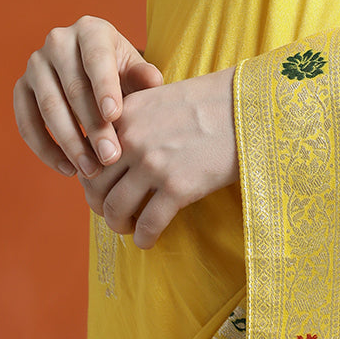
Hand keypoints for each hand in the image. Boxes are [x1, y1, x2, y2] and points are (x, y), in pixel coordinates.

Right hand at [13, 16, 163, 178]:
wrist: (94, 73)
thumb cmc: (121, 71)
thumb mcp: (134, 69)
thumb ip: (144, 75)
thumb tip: (153, 81)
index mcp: (90, 30)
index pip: (96, 59)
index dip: (104, 87)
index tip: (114, 116)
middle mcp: (58, 41)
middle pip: (73, 88)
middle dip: (92, 126)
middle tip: (110, 156)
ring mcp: (35, 64)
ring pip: (49, 107)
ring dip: (69, 143)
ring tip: (91, 169)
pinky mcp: (21, 88)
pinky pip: (27, 122)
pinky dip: (45, 149)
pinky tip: (68, 169)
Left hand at [79, 68, 237, 248]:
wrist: (250, 107)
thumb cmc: (211, 101)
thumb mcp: (161, 98)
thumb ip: (135, 121)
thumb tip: (115, 153)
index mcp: (126, 114)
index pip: (89, 153)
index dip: (91, 177)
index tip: (101, 188)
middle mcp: (132, 139)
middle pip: (96, 185)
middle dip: (100, 205)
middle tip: (112, 212)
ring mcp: (153, 164)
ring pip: (115, 209)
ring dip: (118, 225)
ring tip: (129, 227)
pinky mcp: (177, 188)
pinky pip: (147, 225)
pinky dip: (143, 238)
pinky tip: (148, 240)